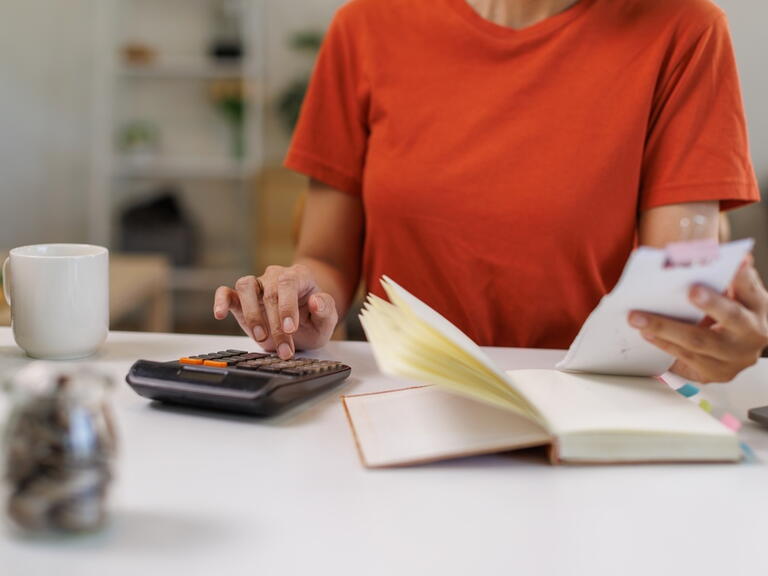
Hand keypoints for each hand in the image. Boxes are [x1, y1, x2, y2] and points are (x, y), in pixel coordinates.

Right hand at [213, 265, 338, 358]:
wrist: (302, 324)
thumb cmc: (314, 318)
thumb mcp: (327, 320)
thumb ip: (326, 310)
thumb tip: (316, 300)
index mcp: (298, 276)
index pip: (288, 282)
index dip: (287, 305)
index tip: (290, 329)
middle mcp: (275, 277)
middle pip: (269, 292)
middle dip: (275, 325)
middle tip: (284, 350)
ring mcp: (257, 286)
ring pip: (245, 286)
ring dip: (252, 314)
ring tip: (261, 338)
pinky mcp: (240, 299)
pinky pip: (226, 292)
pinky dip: (221, 301)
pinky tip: (219, 314)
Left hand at [628, 259, 767, 382]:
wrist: (738, 349)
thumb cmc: (732, 314)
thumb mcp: (736, 294)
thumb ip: (728, 276)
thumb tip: (724, 255)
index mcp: (760, 309)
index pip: (752, 289)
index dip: (743, 277)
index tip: (735, 262)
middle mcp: (752, 336)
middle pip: (731, 317)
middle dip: (710, 303)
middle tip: (690, 290)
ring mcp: (734, 359)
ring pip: (699, 343)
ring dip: (666, 328)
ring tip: (639, 318)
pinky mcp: (715, 373)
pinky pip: (685, 360)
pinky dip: (664, 345)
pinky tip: (646, 334)